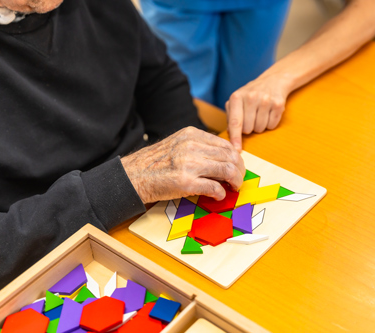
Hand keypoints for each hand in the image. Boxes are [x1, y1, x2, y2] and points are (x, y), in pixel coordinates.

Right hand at [121, 127, 244, 203]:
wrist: (134, 175)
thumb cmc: (155, 163)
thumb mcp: (177, 144)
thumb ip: (198, 146)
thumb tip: (223, 158)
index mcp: (191, 135)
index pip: (225, 144)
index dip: (236, 158)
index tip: (237, 167)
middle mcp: (192, 146)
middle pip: (230, 157)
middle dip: (239, 170)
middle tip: (238, 180)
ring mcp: (190, 164)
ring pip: (227, 170)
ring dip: (235, 182)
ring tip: (233, 188)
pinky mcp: (186, 183)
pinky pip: (215, 187)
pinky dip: (221, 193)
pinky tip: (218, 196)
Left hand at [226, 72, 292, 150]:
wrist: (272, 80)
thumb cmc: (250, 95)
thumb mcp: (236, 102)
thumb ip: (231, 118)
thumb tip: (230, 136)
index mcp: (236, 97)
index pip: (235, 122)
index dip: (235, 138)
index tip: (236, 150)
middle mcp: (251, 97)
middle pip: (248, 129)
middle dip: (248, 129)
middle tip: (251, 118)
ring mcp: (266, 100)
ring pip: (260, 129)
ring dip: (259, 126)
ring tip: (259, 114)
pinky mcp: (278, 104)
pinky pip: (272, 126)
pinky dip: (270, 123)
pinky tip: (268, 113)